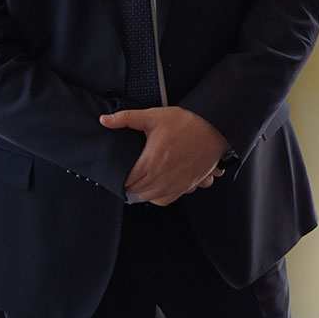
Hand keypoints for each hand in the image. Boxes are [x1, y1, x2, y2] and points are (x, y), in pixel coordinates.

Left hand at [101, 106, 231, 205]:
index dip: (119, 178)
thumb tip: (104, 120)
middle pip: (136, 192)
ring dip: (142, 192)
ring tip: (137, 182)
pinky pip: (166, 200)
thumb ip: (126, 119)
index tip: (118, 171)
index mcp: (151, 162)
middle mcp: (162, 178)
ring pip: (150, 198)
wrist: (214, 129)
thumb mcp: (153, 116)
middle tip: (125, 176)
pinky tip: (154, 186)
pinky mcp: (186, 186)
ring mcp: (176, 184)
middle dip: (128, 185)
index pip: (127, 181)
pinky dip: (157, 197)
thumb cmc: (186, 122)